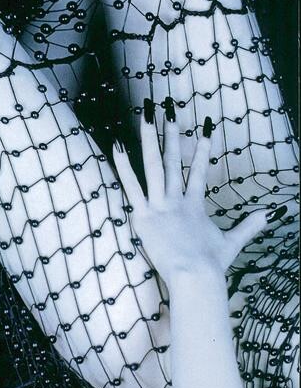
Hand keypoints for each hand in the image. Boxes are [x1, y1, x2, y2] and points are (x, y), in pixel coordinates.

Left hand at [111, 109, 273, 287]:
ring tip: (145, 116)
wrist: (196, 275)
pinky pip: (131, 186)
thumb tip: (270, 215)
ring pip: (152, 165)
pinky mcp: (144, 216)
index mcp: (195, 205)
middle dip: (171, 135)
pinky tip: (117, 146)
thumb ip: (248, 226)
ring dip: (149, 139)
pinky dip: (123, 166)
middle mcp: (176, 200)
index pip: (199, 171)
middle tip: (168, 111)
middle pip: (172, 161)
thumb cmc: (211, 264)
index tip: (206, 128)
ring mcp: (160, 206)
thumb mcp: (231, 242)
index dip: (203, 149)